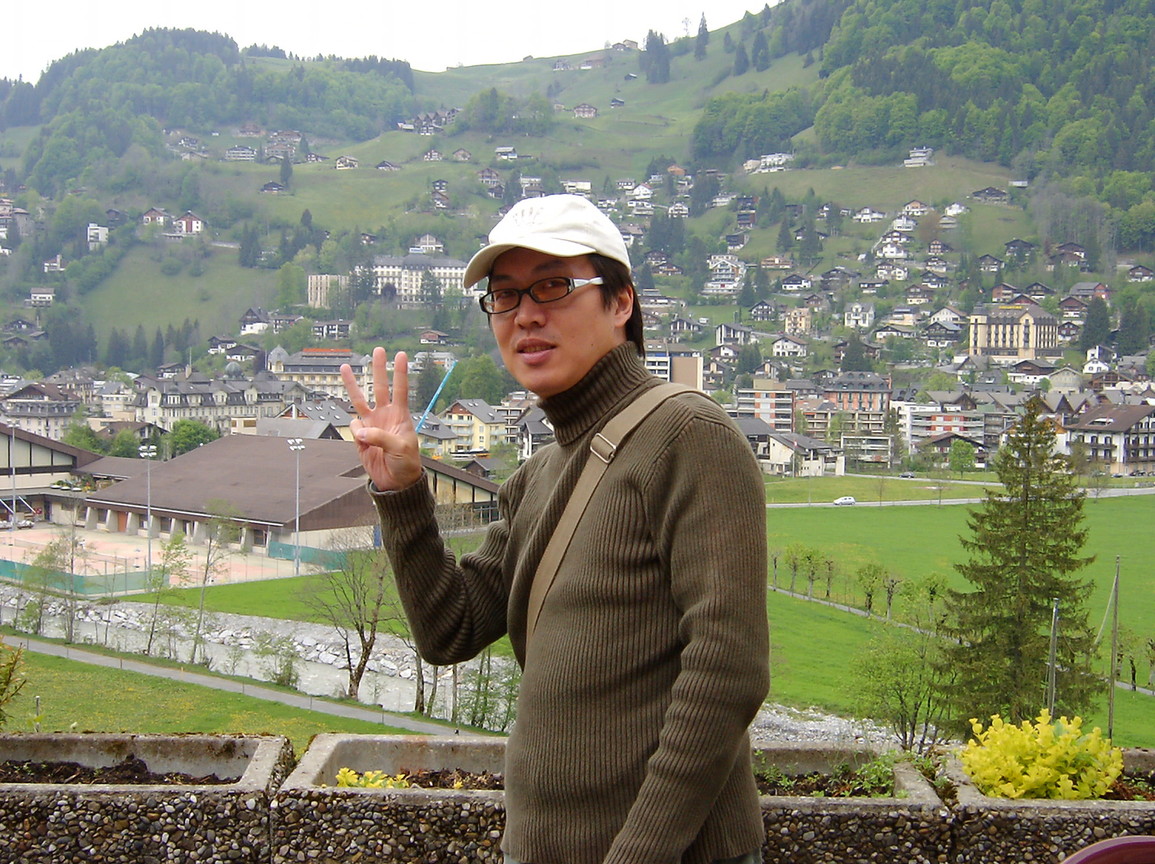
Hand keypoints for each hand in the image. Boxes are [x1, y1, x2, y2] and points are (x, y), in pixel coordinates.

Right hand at [341, 347, 422, 490]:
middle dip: (379, 369)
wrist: (395, 482)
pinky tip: (365, 443)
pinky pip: (353, 427)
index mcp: (400, 416)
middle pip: (380, 387)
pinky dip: (356, 433)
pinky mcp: (360, 436)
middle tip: (378, 350)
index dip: (401, 373)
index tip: (402, 355)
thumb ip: (380, 437)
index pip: (401, 390)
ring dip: (352, 384)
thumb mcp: (399, 449)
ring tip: (345, 367)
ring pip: (359, 400)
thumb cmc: (406, 464)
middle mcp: (385, 416)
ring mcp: (372, 424)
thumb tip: (360, 430)